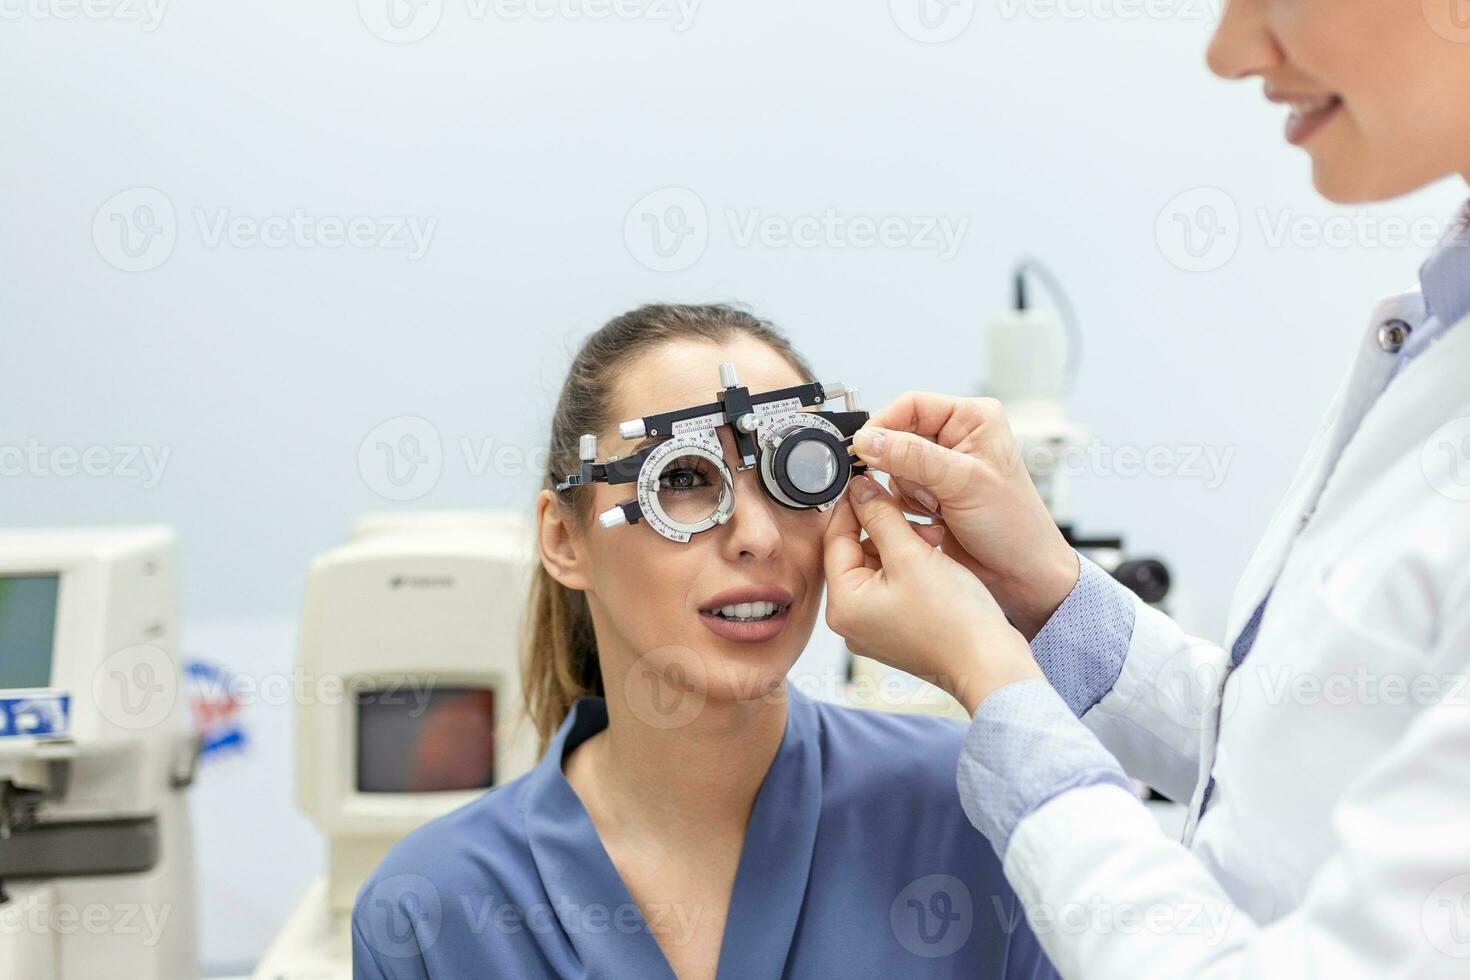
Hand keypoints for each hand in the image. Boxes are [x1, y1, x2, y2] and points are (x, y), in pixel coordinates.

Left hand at [824, 473, 1041, 714]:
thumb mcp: (911, 554)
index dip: (854, 505)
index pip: (835, 540)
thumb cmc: (953, 620)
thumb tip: (859, 489)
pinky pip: (892, 586)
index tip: (867, 479)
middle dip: (885, 528)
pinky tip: (933, 556)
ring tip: (932, 538)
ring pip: (877, 568)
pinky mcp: (895, 631)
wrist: (990, 663)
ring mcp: (872, 629)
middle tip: (913, 516)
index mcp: (843, 606)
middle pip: (855, 554)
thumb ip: (880, 516)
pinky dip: (909, 567)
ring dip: (902, 545)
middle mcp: (850, 622)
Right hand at [851, 392, 1079, 638]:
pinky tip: (935, 520)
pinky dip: (908, 509)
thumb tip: (869, 440)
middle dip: (902, 469)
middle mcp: (956, 438)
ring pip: (893, 468)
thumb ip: (912, 456)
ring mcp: (942, 468)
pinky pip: (897, 493)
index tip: (864, 450)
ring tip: (940, 509)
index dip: (884, 426)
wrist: (1021, 573)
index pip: (910, 405)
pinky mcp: (932, 494)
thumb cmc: (1015, 525)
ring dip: (909, 493)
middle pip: (897, 437)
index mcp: (972, 419)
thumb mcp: (963, 482)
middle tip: (924, 491)